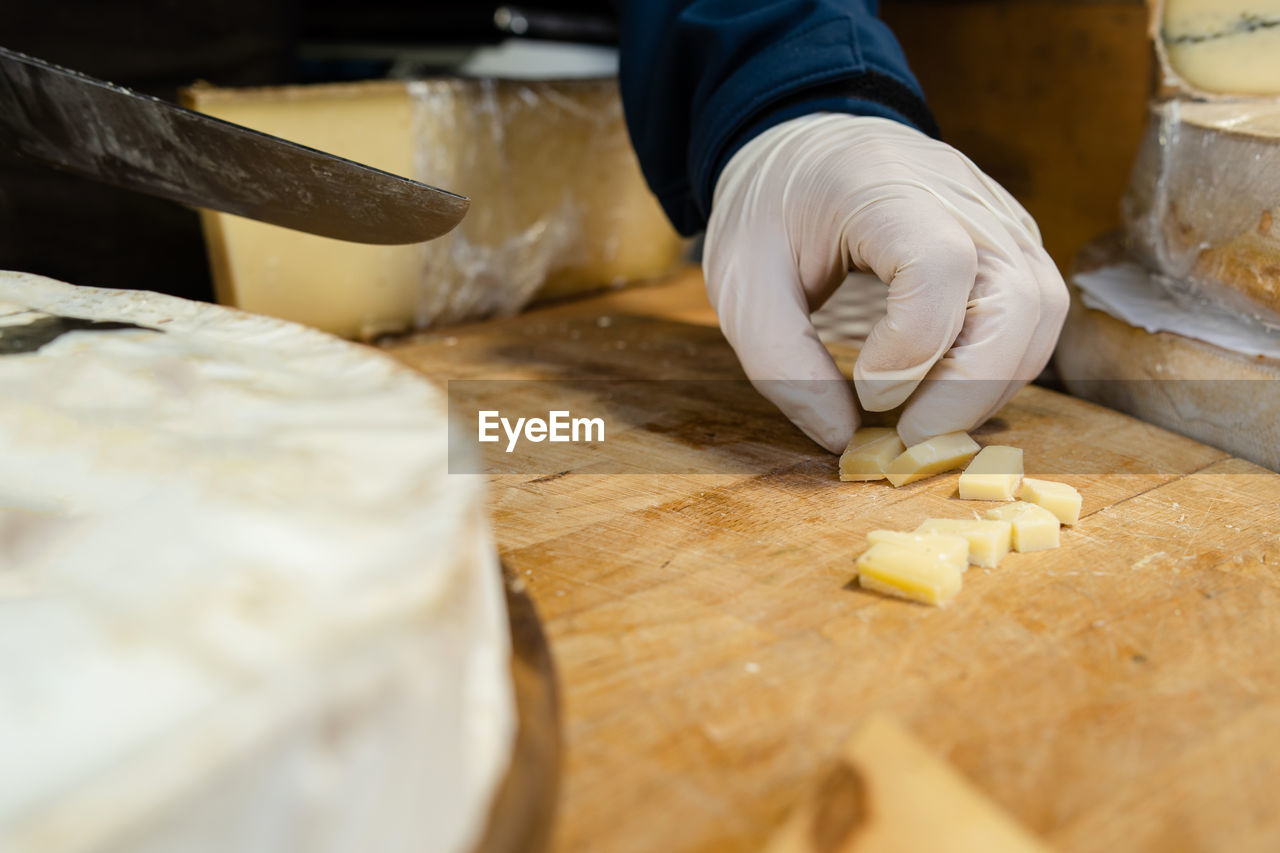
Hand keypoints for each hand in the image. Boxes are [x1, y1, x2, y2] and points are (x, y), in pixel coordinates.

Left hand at [703, 113, 1067, 450]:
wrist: (806, 146)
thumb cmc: (771, 212)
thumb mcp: (742, 284)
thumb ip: (781, 362)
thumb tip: (841, 439)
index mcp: (886, 185)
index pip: (940, 265)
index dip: (912, 346)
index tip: (865, 392)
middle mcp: (962, 195)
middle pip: (1019, 298)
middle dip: (968, 389)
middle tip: (908, 440)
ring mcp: (999, 217)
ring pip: (1040, 313)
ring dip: (990, 386)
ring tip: (922, 420)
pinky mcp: (1012, 244)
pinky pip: (1033, 315)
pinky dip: (999, 368)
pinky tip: (945, 393)